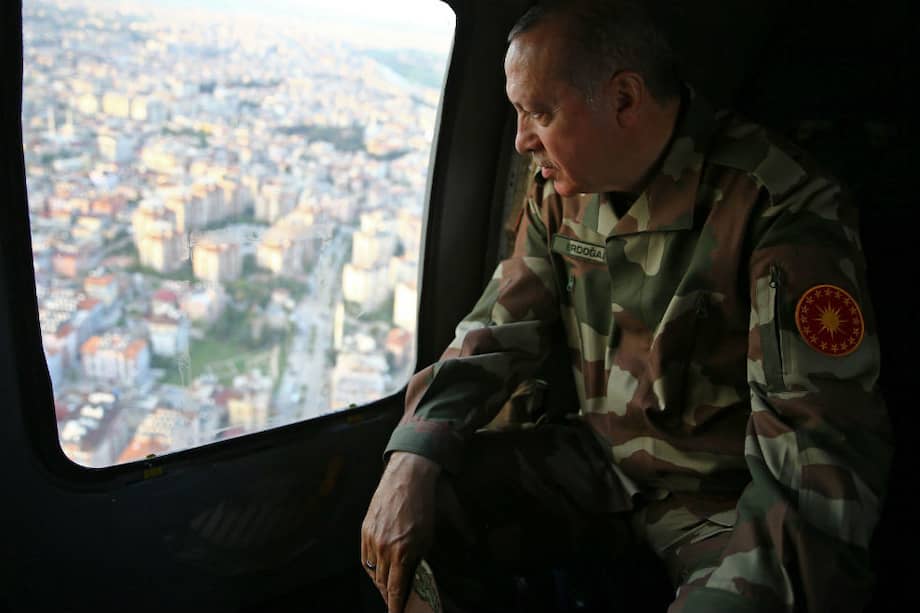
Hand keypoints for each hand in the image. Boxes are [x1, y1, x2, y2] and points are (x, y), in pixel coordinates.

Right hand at [361, 452, 440, 612]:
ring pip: (371, 570)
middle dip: (388, 593)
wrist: (408, 478)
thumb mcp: (428, 537)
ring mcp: (372, 538)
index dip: (395, 605)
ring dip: (379, 580)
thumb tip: (411, 577)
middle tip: (395, 600)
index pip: (395, 588)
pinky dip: (371, 564)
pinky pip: (365, 555)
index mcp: (402, 552)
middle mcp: (384, 548)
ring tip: (387, 585)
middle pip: (381, 582)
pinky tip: (378, 567)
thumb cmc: (423, 506)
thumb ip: (417, 560)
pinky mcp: (365, 529)